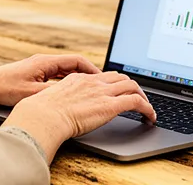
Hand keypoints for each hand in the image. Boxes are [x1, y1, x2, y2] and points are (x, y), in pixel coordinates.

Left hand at [0, 54, 100, 106]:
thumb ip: (54, 94)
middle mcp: (43, 61)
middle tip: (100, 85)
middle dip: (87, 74)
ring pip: (64, 71)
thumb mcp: (32, 94)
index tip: (102, 78)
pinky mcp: (33, 74)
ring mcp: (38, 67)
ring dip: (77, 78)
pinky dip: (65, 82)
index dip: (92, 69)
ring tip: (89, 89)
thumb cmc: (5, 87)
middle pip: (72, 65)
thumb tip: (74, 97)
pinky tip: (69, 93)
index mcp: (45, 62)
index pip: (76, 60)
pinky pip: (55, 76)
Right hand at [1, 71, 155, 163]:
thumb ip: (62, 100)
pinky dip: (148, 109)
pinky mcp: (111, 105)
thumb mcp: (53, 100)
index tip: (120, 90)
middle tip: (138, 99)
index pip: (103, 76)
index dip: (115, 82)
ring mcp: (103, 92)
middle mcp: (93, 82)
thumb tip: (60, 110)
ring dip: (143, 97)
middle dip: (132, 87)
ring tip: (147, 109)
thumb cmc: (42, 113)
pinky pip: (136, 102)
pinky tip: (150, 117)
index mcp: (79, 79)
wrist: (44, 116)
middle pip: (121, 77)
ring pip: (132, 86)